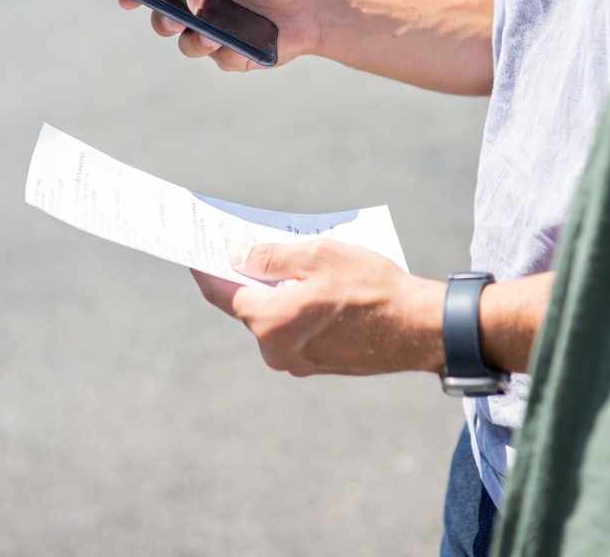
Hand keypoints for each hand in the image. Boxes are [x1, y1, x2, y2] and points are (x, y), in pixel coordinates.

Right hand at [118, 0, 321, 70]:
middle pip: (162, 17)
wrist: (313, 1)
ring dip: (194, 41)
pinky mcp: (232, 54)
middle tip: (174, 18)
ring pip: (187, 44)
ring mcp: (212, 32)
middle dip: (161, 20)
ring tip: (212, 34)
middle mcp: (197, 5)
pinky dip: (227, 51)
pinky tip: (243, 41)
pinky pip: (219, 58)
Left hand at [192, 240, 445, 376]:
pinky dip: (294, 307)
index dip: (205, 269)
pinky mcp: (318, 365)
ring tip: (288, 259)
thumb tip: (235, 257)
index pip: (222, 294)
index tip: (191, 250)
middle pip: (247, 306)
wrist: (418, 328)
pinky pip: (293, 330)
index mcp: (270, 322)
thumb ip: (269, 258)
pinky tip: (310, 285)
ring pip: (272, 318)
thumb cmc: (369, 287)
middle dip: (245, 275)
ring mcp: (298, 362)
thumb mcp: (316, 256)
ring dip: (275, 291)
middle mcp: (277, 350)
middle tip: (244, 243)